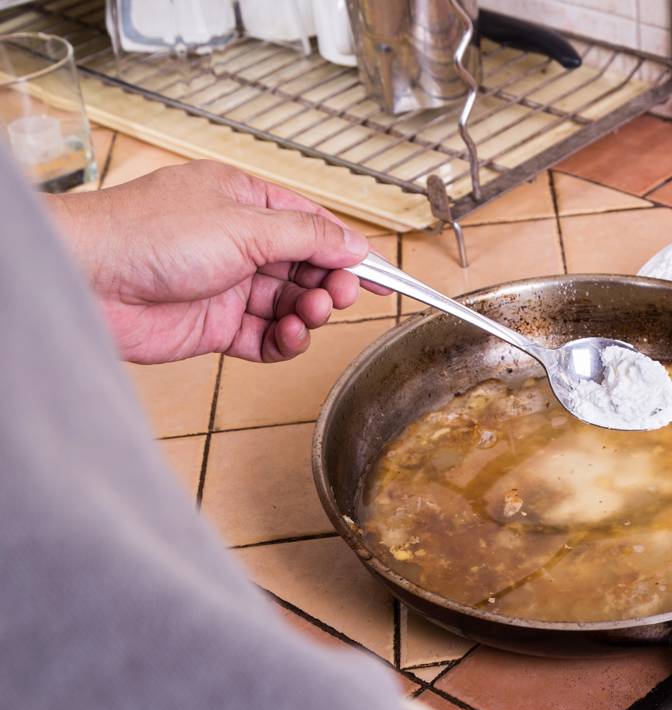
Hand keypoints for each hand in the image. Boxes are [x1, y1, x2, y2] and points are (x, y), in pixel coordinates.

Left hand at [46, 160, 389, 363]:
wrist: (88, 280)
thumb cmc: (147, 234)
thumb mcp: (244, 224)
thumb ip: (306, 236)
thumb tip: (353, 244)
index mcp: (245, 202)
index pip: (313, 225)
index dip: (348, 251)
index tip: (380, 275)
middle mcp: (237, 242)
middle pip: (306, 267)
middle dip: (329, 284)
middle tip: (338, 296)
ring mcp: (227, 285)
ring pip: (289, 305)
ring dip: (308, 314)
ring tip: (309, 316)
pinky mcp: (214, 326)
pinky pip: (265, 337)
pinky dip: (283, 341)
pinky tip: (289, 337)